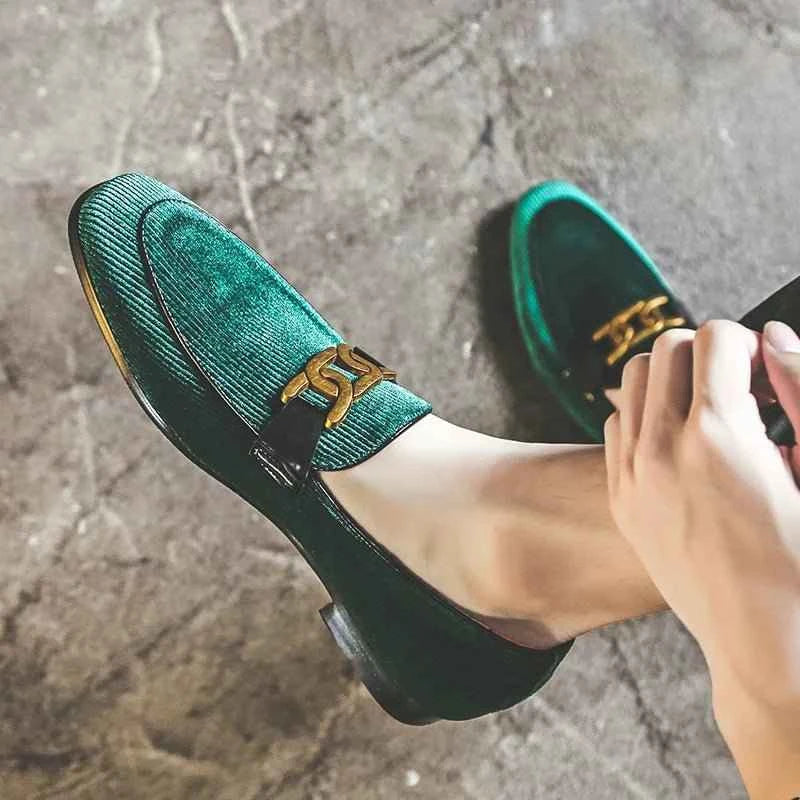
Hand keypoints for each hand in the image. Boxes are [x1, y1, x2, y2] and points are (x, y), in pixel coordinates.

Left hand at [604, 320, 799, 797]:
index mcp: (720, 437)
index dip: (748, 342)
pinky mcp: (620, 499)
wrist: (768, 645)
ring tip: (707, 408)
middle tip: (739, 386)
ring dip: (669, 377)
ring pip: (631, 380)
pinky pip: (616, 425)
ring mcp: (631, 475)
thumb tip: (775, 337)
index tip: (764, 369)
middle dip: (706, 352)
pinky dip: (643, 414)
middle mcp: (661, 449)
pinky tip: (679, 441)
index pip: (716, 337)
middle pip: (667, 349)